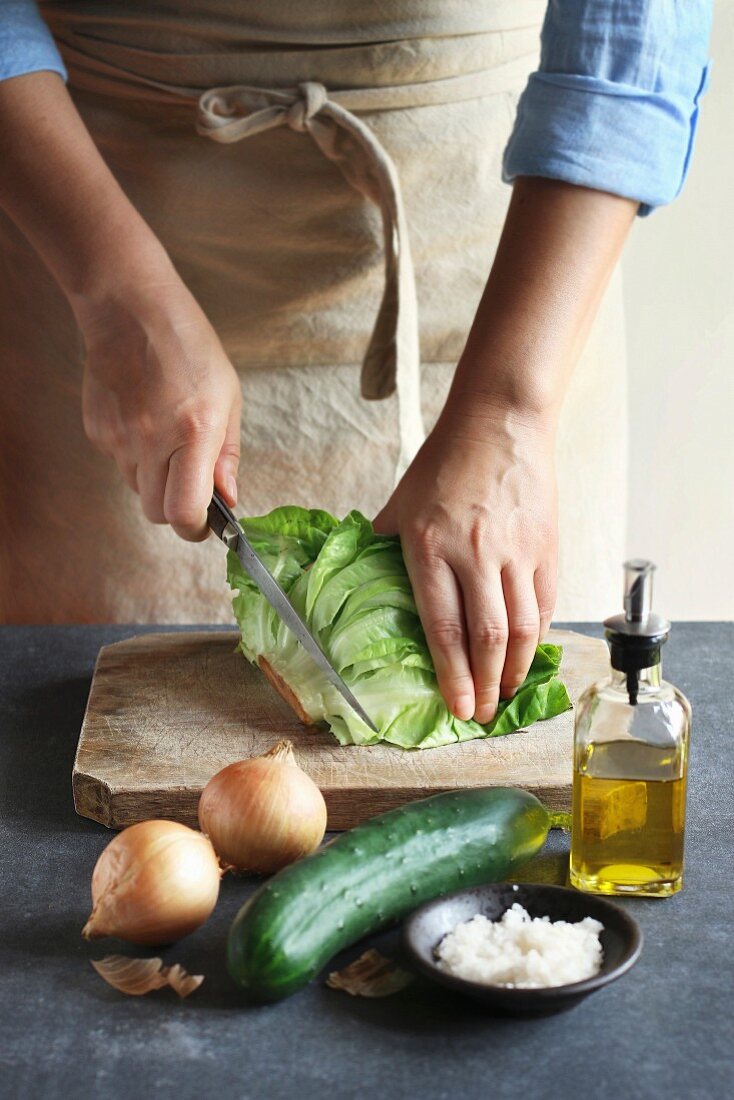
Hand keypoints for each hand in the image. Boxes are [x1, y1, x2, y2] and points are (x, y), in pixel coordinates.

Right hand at [78, 268, 241, 540]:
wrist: (130, 310)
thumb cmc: (189, 349)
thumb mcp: (228, 399)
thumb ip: (227, 456)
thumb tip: (229, 499)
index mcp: (193, 434)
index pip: (183, 513)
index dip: (196, 529)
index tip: (206, 523)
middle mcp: (151, 441)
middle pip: (157, 513)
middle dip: (177, 508)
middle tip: (191, 484)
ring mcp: (119, 438)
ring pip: (139, 489)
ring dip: (157, 479)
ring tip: (168, 436)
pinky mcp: (97, 432)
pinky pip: (120, 464)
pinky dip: (136, 456)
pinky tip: (145, 419)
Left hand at [373, 400, 557, 722]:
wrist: (500, 424)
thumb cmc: (444, 463)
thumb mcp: (401, 503)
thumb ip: (386, 546)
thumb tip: (367, 582)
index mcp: (431, 547)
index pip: (443, 627)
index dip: (452, 675)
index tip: (457, 708)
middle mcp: (475, 555)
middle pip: (487, 638)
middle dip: (486, 686)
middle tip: (482, 714)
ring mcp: (516, 552)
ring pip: (522, 628)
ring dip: (515, 670)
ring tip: (506, 692)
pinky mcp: (544, 547)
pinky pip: (543, 604)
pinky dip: (537, 637)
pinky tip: (528, 654)